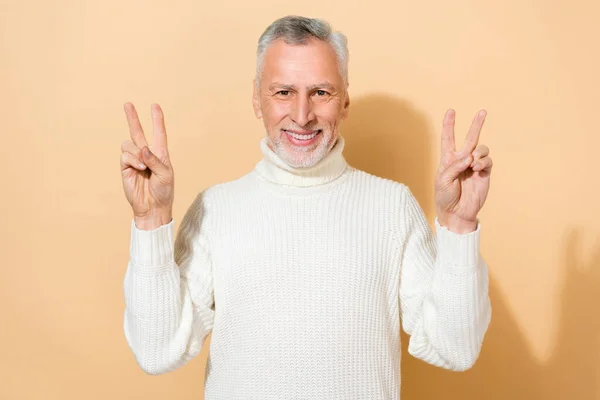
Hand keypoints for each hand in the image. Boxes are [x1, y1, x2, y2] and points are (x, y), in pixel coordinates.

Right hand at [120, 103, 173, 229]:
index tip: (155, 106)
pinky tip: (138, 169)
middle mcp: (146, 154)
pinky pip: (125, 155)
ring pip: (130, 144)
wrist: (152, 207)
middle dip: (132, 118)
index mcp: (160, 154)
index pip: (159, 133)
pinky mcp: (125, 167)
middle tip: (127, 104)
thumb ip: (155, 160)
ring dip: (136, 153)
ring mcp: (135, 160)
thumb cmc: (164, 191)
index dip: (157, 120)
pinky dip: (132, 160)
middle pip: (138, 132)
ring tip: (143, 167)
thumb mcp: (166, 174)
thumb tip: (142, 148)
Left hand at [435, 109, 492, 232]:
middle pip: (470, 138)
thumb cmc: (445, 197)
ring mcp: (474, 166)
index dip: (449, 125)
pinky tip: (477, 168)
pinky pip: (487, 160)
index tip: (451, 111)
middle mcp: (462, 160)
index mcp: (448, 159)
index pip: (448, 139)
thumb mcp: (443, 180)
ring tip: (473, 164)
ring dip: (478, 153)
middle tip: (482, 111)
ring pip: (481, 149)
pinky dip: (483, 161)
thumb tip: (469, 156)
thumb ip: (454, 166)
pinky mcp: (484, 173)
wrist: (456, 213)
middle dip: (476, 124)